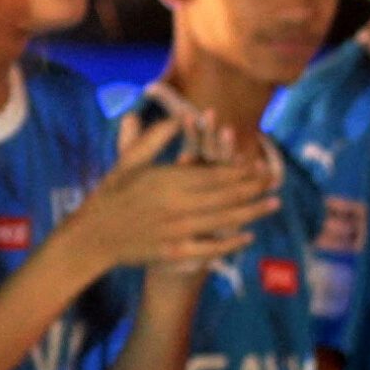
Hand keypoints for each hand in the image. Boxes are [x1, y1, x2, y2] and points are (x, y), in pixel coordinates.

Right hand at [63, 115, 278, 276]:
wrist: (94, 234)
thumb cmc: (110, 193)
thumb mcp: (129, 160)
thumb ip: (155, 138)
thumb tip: (179, 118)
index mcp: (168, 180)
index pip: (214, 174)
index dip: (240, 171)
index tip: (259, 165)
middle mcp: (177, 204)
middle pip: (225, 196)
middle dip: (253, 189)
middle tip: (274, 182)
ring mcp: (178, 230)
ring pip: (223, 219)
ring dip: (251, 212)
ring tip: (273, 204)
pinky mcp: (175, 251)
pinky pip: (210, 247)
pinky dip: (231, 242)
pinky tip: (248, 236)